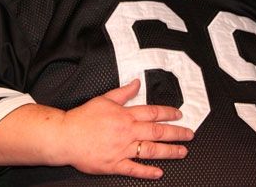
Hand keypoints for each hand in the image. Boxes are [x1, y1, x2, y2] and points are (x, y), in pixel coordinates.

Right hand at [58, 79, 193, 178]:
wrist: (65, 135)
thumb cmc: (83, 118)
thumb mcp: (104, 99)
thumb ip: (123, 92)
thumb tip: (137, 83)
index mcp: (125, 115)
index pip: (153, 112)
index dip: (169, 113)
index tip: (179, 115)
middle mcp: (127, 131)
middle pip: (158, 132)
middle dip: (177, 133)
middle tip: (190, 134)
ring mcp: (122, 149)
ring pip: (151, 150)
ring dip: (169, 152)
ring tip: (182, 152)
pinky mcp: (114, 164)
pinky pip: (134, 169)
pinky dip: (147, 171)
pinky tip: (159, 172)